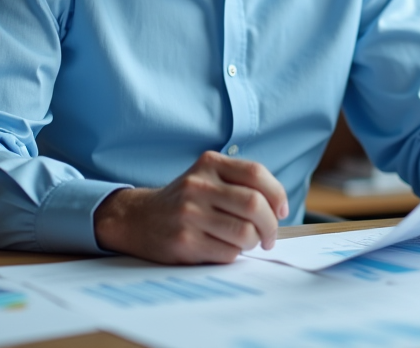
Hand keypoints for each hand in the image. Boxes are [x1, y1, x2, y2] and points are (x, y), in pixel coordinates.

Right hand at [94, 151, 288, 263]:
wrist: (137, 219)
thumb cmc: (185, 201)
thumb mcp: (207, 177)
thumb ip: (240, 183)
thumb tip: (279, 209)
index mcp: (209, 164)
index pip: (256, 173)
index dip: (277, 194)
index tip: (281, 210)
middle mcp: (198, 185)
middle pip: (254, 204)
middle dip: (271, 225)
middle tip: (270, 236)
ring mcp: (189, 214)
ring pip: (245, 232)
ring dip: (253, 242)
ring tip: (246, 242)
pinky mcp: (184, 242)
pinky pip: (228, 252)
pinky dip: (234, 254)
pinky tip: (223, 248)